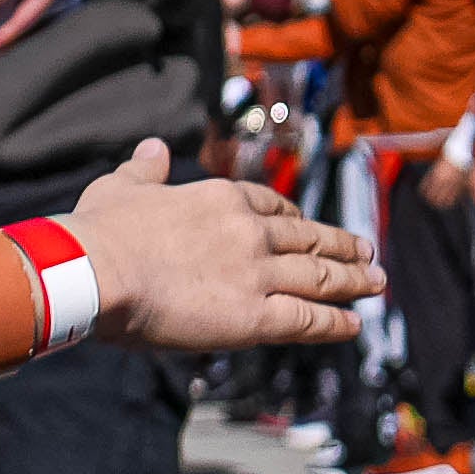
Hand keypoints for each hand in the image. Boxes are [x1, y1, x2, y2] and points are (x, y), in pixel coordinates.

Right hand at [64, 137, 378, 352]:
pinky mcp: (253, 316)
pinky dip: (336, 323)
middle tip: (368, 251)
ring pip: (319, 277)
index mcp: (223, 198)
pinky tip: (355, 325)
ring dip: (352, 280)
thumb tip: (153, 149)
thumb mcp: (123, 186)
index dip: (297, 218)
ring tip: (377, 282)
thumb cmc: (100, 231)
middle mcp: (250, 232)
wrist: (97, 269)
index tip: (310, 225)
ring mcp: (256, 273)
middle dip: (341, 246)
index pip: (273, 206)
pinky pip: (307, 320)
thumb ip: (145, 169)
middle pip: (308, 240)